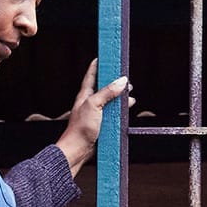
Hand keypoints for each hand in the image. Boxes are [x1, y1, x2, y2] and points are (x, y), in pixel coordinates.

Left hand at [54, 59, 132, 177]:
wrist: (77, 151)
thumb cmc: (80, 128)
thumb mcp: (94, 105)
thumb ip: (107, 92)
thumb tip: (121, 81)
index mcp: (85, 94)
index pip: (92, 74)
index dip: (98, 64)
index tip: (106, 56)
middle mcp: (90, 102)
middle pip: (103, 87)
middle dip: (114, 80)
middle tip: (124, 76)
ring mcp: (95, 114)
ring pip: (110, 100)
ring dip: (119, 96)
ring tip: (129, 92)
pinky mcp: (100, 124)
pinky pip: (112, 113)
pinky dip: (120, 109)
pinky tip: (126, 109)